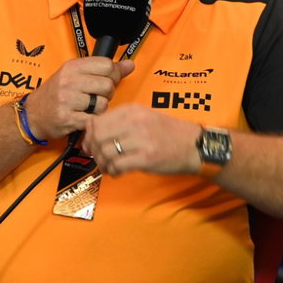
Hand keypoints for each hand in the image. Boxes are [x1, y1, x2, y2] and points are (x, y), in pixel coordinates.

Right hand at [23, 57, 134, 142]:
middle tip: (96, 97)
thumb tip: (130, 64)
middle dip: (107, 94)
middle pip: (107, 85)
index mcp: (73, 66)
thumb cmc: (57, 93)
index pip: (106, 65)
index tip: (107, 80)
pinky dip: (92, 120)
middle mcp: (69, 81)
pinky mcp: (68, 118)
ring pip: (103, 104)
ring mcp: (68, 100)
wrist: (33, 114)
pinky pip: (94, 119)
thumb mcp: (76, 74)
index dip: (113, 75)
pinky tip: (83, 117)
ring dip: (100, 109)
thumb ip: (103, 69)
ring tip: (88, 108)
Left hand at [81, 103, 202, 177]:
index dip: (88, 136)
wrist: (195, 145)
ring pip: (105, 152)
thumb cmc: (169, 134)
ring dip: (103, 164)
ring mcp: (141, 139)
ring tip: (109, 167)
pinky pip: (117, 165)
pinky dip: (113, 172)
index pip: (96, 121)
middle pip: (97, 136)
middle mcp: (134, 121)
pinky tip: (118, 172)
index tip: (90, 145)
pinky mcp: (146, 157)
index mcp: (132, 110)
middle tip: (97, 159)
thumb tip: (93, 135)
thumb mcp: (144, 118)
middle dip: (93, 151)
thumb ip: (121, 123)